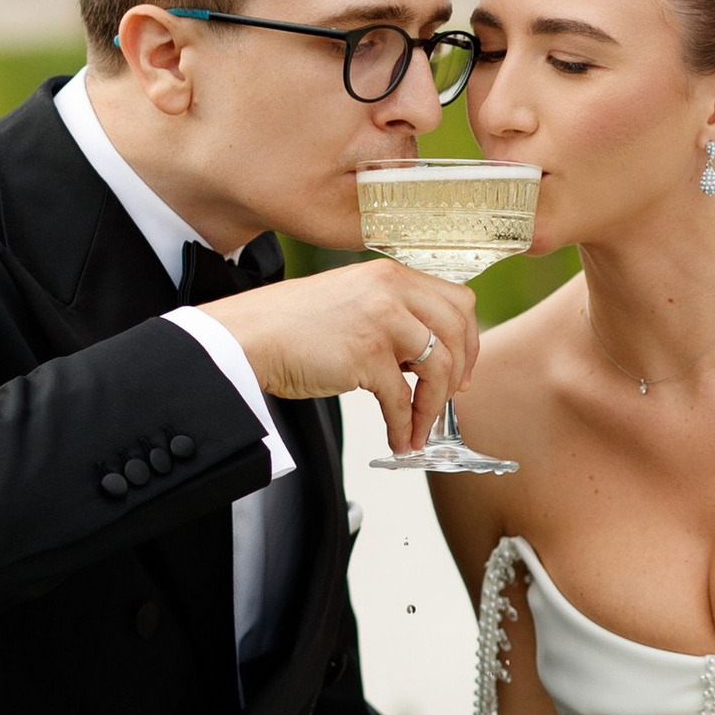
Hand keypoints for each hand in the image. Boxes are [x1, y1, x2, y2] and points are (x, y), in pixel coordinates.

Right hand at [220, 259, 480, 459]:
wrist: (248, 336)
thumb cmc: (292, 326)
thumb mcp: (352, 301)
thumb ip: (392, 316)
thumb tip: (426, 354)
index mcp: (391, 275)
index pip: (456, 301)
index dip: (467, 339)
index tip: (460, 368)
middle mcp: (391, 290)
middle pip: (458, 330)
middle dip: (460, 372)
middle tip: (450, 399)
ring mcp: (382, 321)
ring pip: (439, 366)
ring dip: (433, 406)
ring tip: (420, 428)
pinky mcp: (366, 355)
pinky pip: (402, 399)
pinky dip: (405, 425)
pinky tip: (399, 439)